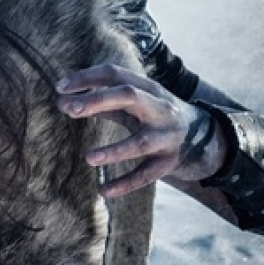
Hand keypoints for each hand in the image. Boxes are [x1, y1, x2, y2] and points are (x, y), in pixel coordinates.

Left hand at [55, 63, 227, 197]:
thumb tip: (62, 102)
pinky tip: (105, 191)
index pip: (115, 74)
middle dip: (98, 100)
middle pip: (129, 96)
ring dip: (114, 150)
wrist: (203, 137)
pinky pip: (147, 174)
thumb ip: (100, 103)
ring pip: (141, 142)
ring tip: (89, 158)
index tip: (60, 87)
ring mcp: (167, 136)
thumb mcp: (132, 104)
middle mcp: (159, 108)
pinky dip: (126, 183)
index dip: (87, 78)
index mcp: (147, 88)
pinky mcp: (170, 162)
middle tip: (70, 109)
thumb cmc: (152, 116)